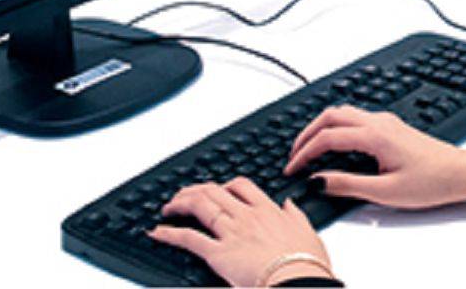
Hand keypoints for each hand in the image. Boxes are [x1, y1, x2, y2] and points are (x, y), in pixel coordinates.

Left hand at [149, 179, 331, 287]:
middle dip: (194, 191)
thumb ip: (295, 216)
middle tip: (184, 196)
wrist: (298, 281)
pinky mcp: (219, 253)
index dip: (224, 185)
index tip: (217, 189)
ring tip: (168, 208)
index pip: (241, 186)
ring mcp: (231, 233)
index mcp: (268, 211)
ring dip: (179, 204)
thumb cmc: (306, 264)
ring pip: (199, 206)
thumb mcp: (308, 233)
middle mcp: (246, 216)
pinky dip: (169, 234)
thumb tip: (290, 205)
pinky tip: (157, 232)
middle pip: (214, 191)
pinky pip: (188, 238)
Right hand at [285, 105, 465, 208]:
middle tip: (293, 154)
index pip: (327, 137)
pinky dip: (336, 128)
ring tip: (309, 149)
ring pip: (343, 113)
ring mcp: (386, 121)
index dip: (304, 152)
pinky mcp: (391, 126)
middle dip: (307, 133)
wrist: (460, 173)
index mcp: (375, 135)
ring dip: (321, 128)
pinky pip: (355, 118)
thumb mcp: (385, 192)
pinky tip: (335, 146)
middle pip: (330, 115)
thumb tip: (319, 181)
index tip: (292, 168)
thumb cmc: (431, 181)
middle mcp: (379, 122)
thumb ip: (348, 185)